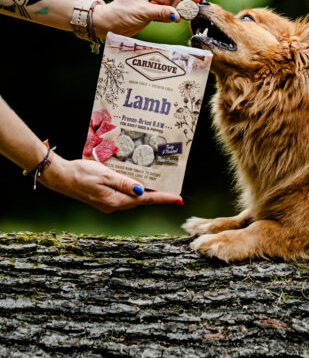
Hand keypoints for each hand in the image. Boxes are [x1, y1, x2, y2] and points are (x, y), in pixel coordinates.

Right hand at [39, 153, 182, 212]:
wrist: (59, 176)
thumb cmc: (80, 173)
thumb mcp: (105, 175)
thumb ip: (124, 183)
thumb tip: (141, 191)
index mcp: (116, 201)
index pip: (146, 200)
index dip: (164, 198)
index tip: (179, 198)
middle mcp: (113, 205)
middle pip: (141, 200)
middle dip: (157, 194)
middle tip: (173, 187)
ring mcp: (108, 203)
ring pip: (132, 197)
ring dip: (145, 191)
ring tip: (159, 182)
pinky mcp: (103, 198)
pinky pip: (123, 194)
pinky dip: (133, 188)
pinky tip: (137, 180)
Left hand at [91, 0, 200, 37]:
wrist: (110, 24)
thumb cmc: (121, 15)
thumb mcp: (142, 13)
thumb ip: (162, 13)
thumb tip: (179, 15)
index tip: (196, 0)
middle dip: (173, 4)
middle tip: (165, 13)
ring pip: (174, 2)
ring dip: (168, 11)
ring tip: (152, 15)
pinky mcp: (156, 4)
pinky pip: (170, 9)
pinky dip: (167, 15)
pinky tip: (154, 18)